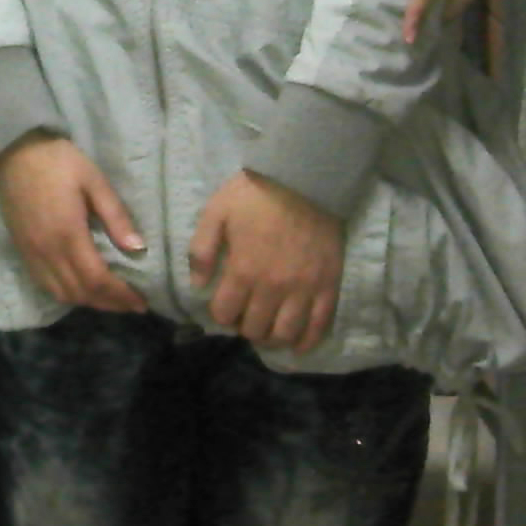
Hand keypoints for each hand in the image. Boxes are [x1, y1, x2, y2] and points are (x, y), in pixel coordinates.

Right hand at [0, 133, 146, 312]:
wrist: (14, 151)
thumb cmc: (59, 161)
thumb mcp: (94, 181)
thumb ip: (116, 216)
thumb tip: (138, 249)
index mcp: (68, 234)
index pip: (97, 279)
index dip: (120, 295)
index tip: (141, 302)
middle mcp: (47, 251)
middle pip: (80, 293)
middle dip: (109, 303)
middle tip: (131, 303)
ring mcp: (31, 253)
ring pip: (61, 293)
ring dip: (87, 301)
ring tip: (109, 298)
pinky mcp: (21, 250)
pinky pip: (44, 284)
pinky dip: (66, 293)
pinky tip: (80, 287)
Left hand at [191, 170, 343, 352]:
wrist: (304, 180)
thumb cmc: (254, 195)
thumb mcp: (216, 213)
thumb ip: (201, 250)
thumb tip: (197, 285)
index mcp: (243, 271)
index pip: (225, 313)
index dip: (220, 315)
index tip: (222, 308)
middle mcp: (273, 288)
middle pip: (254, 328)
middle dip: (244, 328)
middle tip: (244, 318)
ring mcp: (304, 290)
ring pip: (285, 334)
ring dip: (272, 339)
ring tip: (266, 331)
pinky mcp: (328, 287)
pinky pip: (319, 326)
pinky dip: (307, 341)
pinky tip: (297, 345)